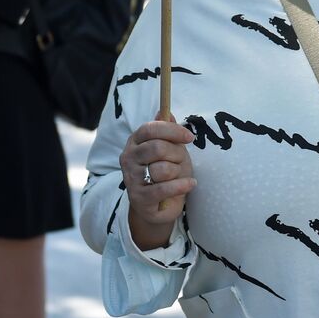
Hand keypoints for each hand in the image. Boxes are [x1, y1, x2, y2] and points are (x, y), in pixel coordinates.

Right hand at [120, 118, 196, 250]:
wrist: (158, 205)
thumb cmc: (166, 172)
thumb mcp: (170, 149)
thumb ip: (167, 131)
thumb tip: (165, 111)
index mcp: (134, 142)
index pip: (150, 128)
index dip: (172, 130)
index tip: (189, 137)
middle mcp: (128, 158)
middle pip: (157, 148)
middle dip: (177, 154)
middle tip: (182, 162)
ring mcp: (131, 178)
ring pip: (163, 169)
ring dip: (178, 172)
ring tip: (178, 176)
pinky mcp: (139, 198)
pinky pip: (165, 188)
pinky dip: (182, 186)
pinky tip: (190, 184)